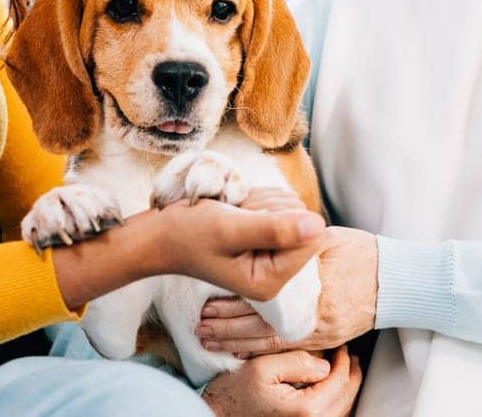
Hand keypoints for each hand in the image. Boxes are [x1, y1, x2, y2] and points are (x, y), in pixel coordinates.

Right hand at [156, 196, 325, 301]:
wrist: (162, 233)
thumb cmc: (190, 233)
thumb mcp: (231, 229)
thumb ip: (275, 229)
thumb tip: (319, 225)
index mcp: (270, 281)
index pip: (312, 240)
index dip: (286, 217)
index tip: (250, 219)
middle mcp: (276, 273)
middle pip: (304, 222)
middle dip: (271, 209)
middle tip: (237, 216)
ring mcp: (272, 256)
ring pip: (293, 209)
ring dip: (263, 202)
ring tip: (234, 214)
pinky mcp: (266, 239)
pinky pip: (281, 204)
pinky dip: (260, 200)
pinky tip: (237, 211)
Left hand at [198, 226, 377, 355]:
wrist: (397, 280)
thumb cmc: (362, 254)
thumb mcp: (327, 241)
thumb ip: (295, 244)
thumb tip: (265, 236)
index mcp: (311, 289)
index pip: (262, 304)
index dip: (232, 307)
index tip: (207, 306)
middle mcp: (313, 317)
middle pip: (260, 328)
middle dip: (228, 328)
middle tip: (201, 326)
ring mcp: (320, 332)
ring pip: (270, 343)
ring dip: (238, 341)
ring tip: (211, 339)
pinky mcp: (326, 339)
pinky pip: (287, 349)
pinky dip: (261, 350)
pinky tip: (241, 351)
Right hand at [202, 346, 361, 416]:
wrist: (219, 416)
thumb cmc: (236, 393)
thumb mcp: (263, 368)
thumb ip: (297, 363)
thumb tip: (325, 364)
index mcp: (306, 409)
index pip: (339, 381)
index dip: (344, 360)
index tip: (341, 345)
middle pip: (345, 398)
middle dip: (350, 374)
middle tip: (349, 356)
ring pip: (340, 411)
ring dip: (345, 389)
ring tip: (345, 370)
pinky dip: (336, 403)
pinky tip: (331, 390)